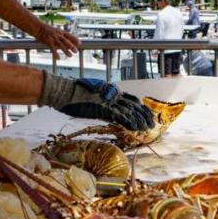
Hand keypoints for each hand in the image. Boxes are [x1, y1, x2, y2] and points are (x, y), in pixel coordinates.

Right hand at [35, 23, 79, 59]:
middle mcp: (58, 34)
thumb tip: (66, 41)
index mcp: (60, 31)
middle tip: (76, 51)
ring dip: (66, 51)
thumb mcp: (55, 31)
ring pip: (61, 45)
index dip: (75, 39)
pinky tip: (58, 58)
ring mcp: (53, 38)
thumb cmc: (46, 30)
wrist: (37, 27)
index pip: (69, 35)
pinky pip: (52, 48)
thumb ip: (61, 36)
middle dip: (72, 46)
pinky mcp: (48, 41)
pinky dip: (55, 53)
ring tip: (70, 56)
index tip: (80, 43)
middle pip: (66, 41)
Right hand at [38, 76, 153, 130]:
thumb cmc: (75, 93)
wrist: (65, 91)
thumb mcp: (93, 94)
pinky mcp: (102, 108)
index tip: (147, 114)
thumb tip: (108, 108)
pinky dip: (129, 122)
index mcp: (112, 90)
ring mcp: (108, 101)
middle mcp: (113, 94)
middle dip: (144, 115)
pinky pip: (119, 116)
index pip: (132, 99)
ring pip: (130, 111)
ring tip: (146, 128)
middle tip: (152, 123)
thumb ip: (103, 100)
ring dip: (139, 120)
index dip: (141, 107)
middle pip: (134, 105)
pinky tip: (135, 128)